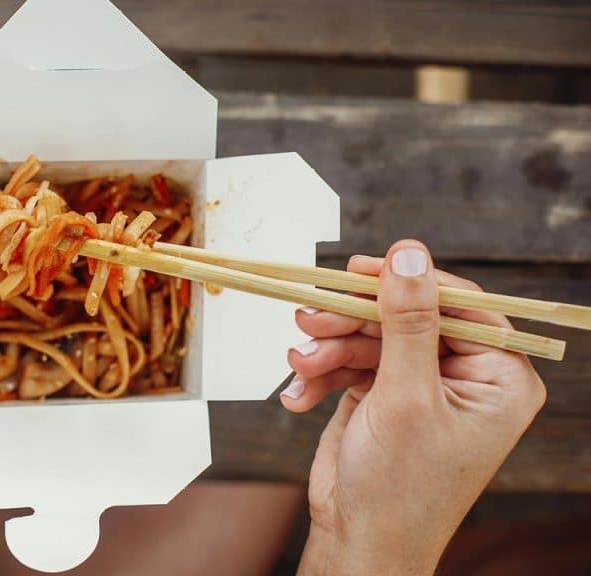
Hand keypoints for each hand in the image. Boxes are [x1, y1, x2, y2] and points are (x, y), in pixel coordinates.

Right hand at [280, 240, 545, 574]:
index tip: (359, 268)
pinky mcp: (384, 396)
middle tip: (309, 319)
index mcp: (499, 377)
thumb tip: (409, 254)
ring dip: (328, 350)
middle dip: (351, 322)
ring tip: (299, 363)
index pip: (458, 305)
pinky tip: (299, 396)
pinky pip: (350, 364)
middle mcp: (464, 376)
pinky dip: (321, 375)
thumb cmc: (398, 488)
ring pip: (370, 338)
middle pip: (404, 317)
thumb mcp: (405, 397)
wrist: (358, 542)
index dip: (407, 281)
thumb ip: (408, 322)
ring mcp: (421, 386)